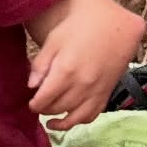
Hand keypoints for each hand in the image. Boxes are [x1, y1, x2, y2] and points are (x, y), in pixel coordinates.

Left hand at [28, 0, 146, 129]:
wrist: (116, 26)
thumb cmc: (81, 27)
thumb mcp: (54, 39)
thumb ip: (41, 64)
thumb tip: (31, 86)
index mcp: (66, 71)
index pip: (44, 98)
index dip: (34, 104)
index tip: (30, 103)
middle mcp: (82, 85)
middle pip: (57, 107)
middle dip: (44, 109)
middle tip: (37, 106)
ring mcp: (96, 91)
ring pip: (74, 116)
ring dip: (60, 121)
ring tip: (49, 121)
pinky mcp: (106, 92)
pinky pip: (93, 114)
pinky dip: (80, 121)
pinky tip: (70, 119)